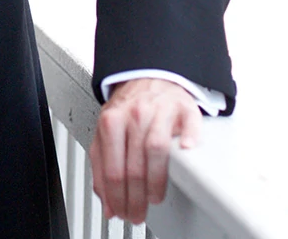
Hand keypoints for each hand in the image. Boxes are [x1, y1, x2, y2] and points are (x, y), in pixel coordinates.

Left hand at [89, 78, 200, 223]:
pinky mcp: (184, 107)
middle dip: (135, 198)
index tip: (121, 212)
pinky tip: (186, 151)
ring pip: (156, 149)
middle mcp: (135, 115)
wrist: (148, 77)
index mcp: (112, 121)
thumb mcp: (107, 132)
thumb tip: (107, 204)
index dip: (117, 197)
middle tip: (138, 213)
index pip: (113, 169)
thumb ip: (102, 166)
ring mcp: (160, 110)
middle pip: (134, 165)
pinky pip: (189, 124)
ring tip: (154, 197)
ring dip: (156, 181)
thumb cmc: (129, 109)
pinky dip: (189, 138)